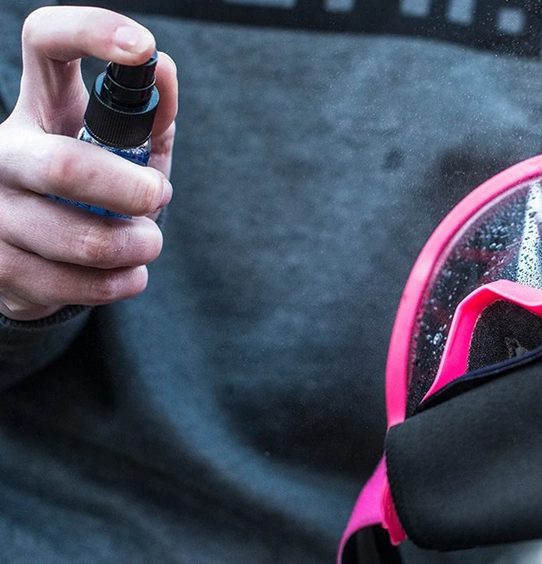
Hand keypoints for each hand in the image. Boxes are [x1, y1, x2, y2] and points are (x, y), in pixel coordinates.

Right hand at [0, 6, 177, 320]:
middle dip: (129, 192)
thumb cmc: (97, 189)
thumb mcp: (129, 147)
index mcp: (43, 106)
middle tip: (157, 196)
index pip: (45, 42)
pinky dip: (117, 283)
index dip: (89, 32)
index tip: (140, 47)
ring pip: (77, 238)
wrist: (42, 257)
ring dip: (133, 246)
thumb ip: (151, 113)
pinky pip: (71, 284)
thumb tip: (161, 68)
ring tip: (148, 243)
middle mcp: (5, 149)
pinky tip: (130, 274)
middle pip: (64, 167)